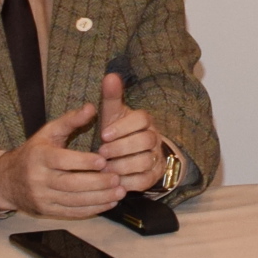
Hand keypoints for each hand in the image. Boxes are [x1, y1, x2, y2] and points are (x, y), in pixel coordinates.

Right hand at [0, 103, 118, 217]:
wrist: (7, 180)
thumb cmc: (34, 152)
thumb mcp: (48, 132)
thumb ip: (70, 120)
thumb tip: (92, 107)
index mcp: (39, 156)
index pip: (62, 161)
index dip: (83, 162)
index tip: (103, 161)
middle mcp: (38, 178)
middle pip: (70, 184)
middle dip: (96, 183)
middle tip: (117, 178)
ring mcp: (42, 197)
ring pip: (73, 201)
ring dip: (98, 198)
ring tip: (119, 192)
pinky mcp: (46, 211)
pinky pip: (71, 212)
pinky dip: (91, 210)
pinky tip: (108, 203)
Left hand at [91, 73, 169, 192]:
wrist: (129, 155)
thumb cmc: (117, 132)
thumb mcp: (112, 114)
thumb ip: (111, 96)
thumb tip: (110, 75)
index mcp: (144, 121)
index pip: (142, 119)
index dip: (123, 127)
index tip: (103, 134)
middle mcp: (154, 137)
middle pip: (146, 141)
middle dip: (122, 148)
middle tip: (101, 153)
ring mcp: (156, 157)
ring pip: (145, 161)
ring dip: (123, 166)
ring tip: (104, 169)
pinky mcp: (153, 175)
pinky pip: (145, 180)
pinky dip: (128, 182)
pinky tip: (113, 181)